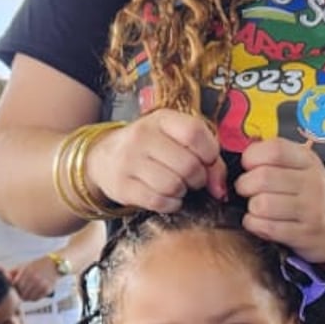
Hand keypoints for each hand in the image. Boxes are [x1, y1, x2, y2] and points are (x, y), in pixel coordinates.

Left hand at [9, 256, 59, 301]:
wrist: (54, 264)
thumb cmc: (38, 265)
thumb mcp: (24, 266)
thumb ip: (13, 272)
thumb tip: (4, 278)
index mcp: (26, 271)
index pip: (16, 285)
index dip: (14, 288)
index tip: (16, 288)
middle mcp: (33, 278)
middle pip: (21, 293)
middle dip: (20, 294)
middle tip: (22, 292)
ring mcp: (41, 284)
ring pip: (28, 298)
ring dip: (27, 297)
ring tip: (28, 292)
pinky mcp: (47, 289)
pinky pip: (36, 299)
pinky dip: (34, 298)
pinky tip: (34, 293)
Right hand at [86, 112, 226, 213]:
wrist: (104, 158)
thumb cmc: (152, 148)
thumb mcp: (176, 139)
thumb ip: (207, 158)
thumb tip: (220, 189)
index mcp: (161, 119)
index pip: (195, 133)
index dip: (210, 152)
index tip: (207, 160)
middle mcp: (142, 136)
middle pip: (188, 164)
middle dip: (198, 178)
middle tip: (192, 179)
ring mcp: (129, 161)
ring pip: (174, 185)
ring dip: (183, 191)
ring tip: (178, 186)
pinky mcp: (122, 186)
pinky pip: (158, 201)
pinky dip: (170, 204)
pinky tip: (168, 197)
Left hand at [235, 138, 324, 264]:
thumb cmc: (312, 196)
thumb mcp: (302, 168)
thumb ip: (276, 157)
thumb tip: (244, 152)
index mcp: (308, 160)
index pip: (275, 149)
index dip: (252, 156)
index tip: (248, 166)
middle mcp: (312, 182)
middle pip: (263, 177)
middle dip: (245, 185)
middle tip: (246, 191)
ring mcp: (311, 209)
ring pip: (262, 204)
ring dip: (250, 208)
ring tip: (255, 209)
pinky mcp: (305, 234)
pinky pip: (267, 227)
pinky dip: (254, 225)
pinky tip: (258, 223)